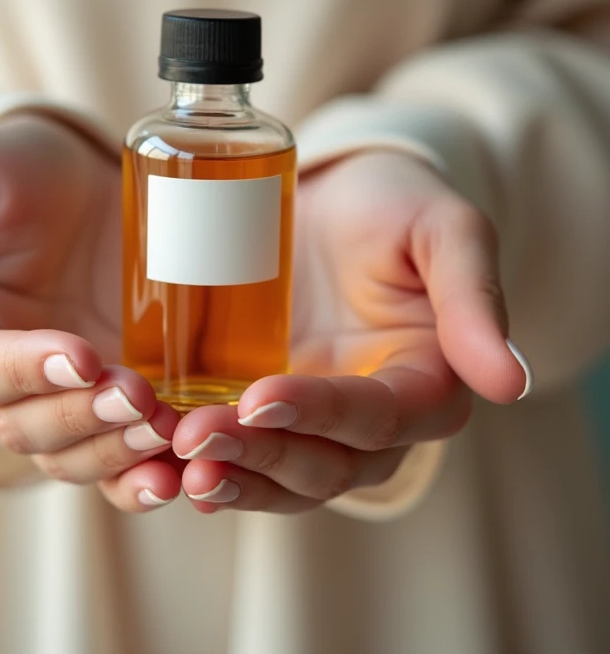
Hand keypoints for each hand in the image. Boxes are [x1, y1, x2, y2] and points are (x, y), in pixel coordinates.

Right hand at [0, 115, 181, 509]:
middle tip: (136, 395)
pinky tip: (181, 469)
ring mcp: (61, 398)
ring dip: (115, 454)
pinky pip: (118, 461)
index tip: (80, 354)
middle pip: (24, 429)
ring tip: (165, 432)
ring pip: (72, 456)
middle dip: (79, 417)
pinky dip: (144, 475)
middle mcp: (4, 381)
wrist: (91, 188)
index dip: (21, 371)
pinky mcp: (112, 403)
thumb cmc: (21, 173)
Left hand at [173, 152, 531, 512]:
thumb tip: (509, 382)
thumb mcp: (444, 231)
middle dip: (262, 456)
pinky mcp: (262, 402)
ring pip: (278, 473)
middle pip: (323, 465)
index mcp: (423, 382)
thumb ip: (473, 299)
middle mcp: (368, 417)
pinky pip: (239, 448)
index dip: (322, 415)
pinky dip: (203, 461)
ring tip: (172, 467)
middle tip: (198, 440)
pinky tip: (158, 458)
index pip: (377, 418)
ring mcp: (311, 417)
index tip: (261, 397)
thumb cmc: (395, 203)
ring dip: (229, 476)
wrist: (337, 191)